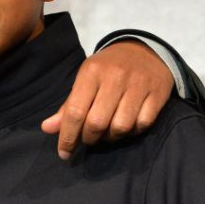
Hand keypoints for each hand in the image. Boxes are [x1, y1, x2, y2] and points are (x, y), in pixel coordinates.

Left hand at [42, 40, 171, 158]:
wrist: (144, 50)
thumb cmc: (108, 68)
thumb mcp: (85, 80)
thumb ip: (68, 106)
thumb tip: (47, 128)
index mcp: (91, 72)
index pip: (75, 111)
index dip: (68, 137)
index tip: (64, 153)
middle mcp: (115, 77)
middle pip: (97, 122)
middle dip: (89, 138)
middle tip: (88, 139)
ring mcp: (138, 85)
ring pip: (121, 126)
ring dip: (110, 138)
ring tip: (106, 133)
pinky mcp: (157, 93)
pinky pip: (143, 124)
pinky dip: (132, 132)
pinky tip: (126, 127)